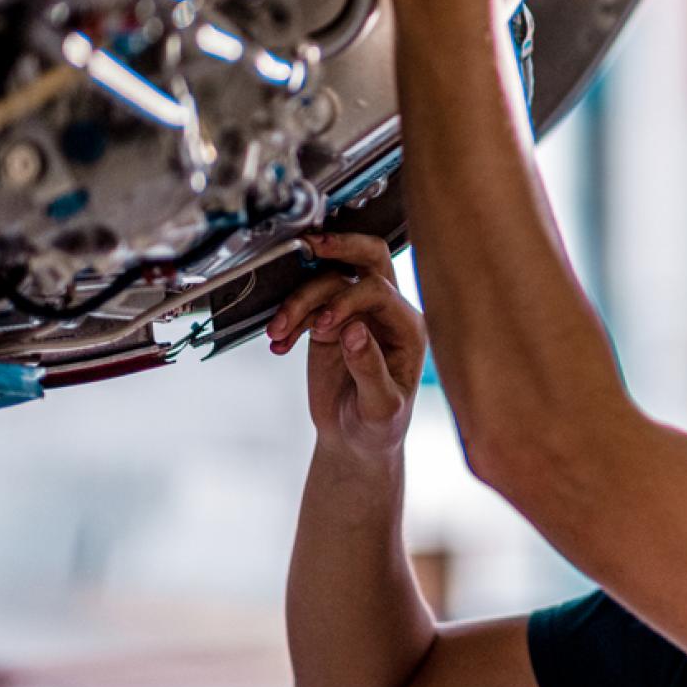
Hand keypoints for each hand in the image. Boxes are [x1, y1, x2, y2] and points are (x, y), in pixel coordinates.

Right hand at [266, 232, 426, 459]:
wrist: (356, 441)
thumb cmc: (380, 427)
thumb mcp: (381, 407)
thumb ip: (370, 369)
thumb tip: (353, 331)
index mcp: (409, 328)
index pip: (380, 290)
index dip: (350, 299)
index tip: (325, 324)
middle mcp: (386, 314)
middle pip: (369, 259)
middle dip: (339, 247)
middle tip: (308, 245)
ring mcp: (357, 314)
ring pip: (328, 282)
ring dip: (298, 302)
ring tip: (277, 332)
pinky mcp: (330, 324)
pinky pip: (307, 305)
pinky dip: (289, 319)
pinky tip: (278, 342)